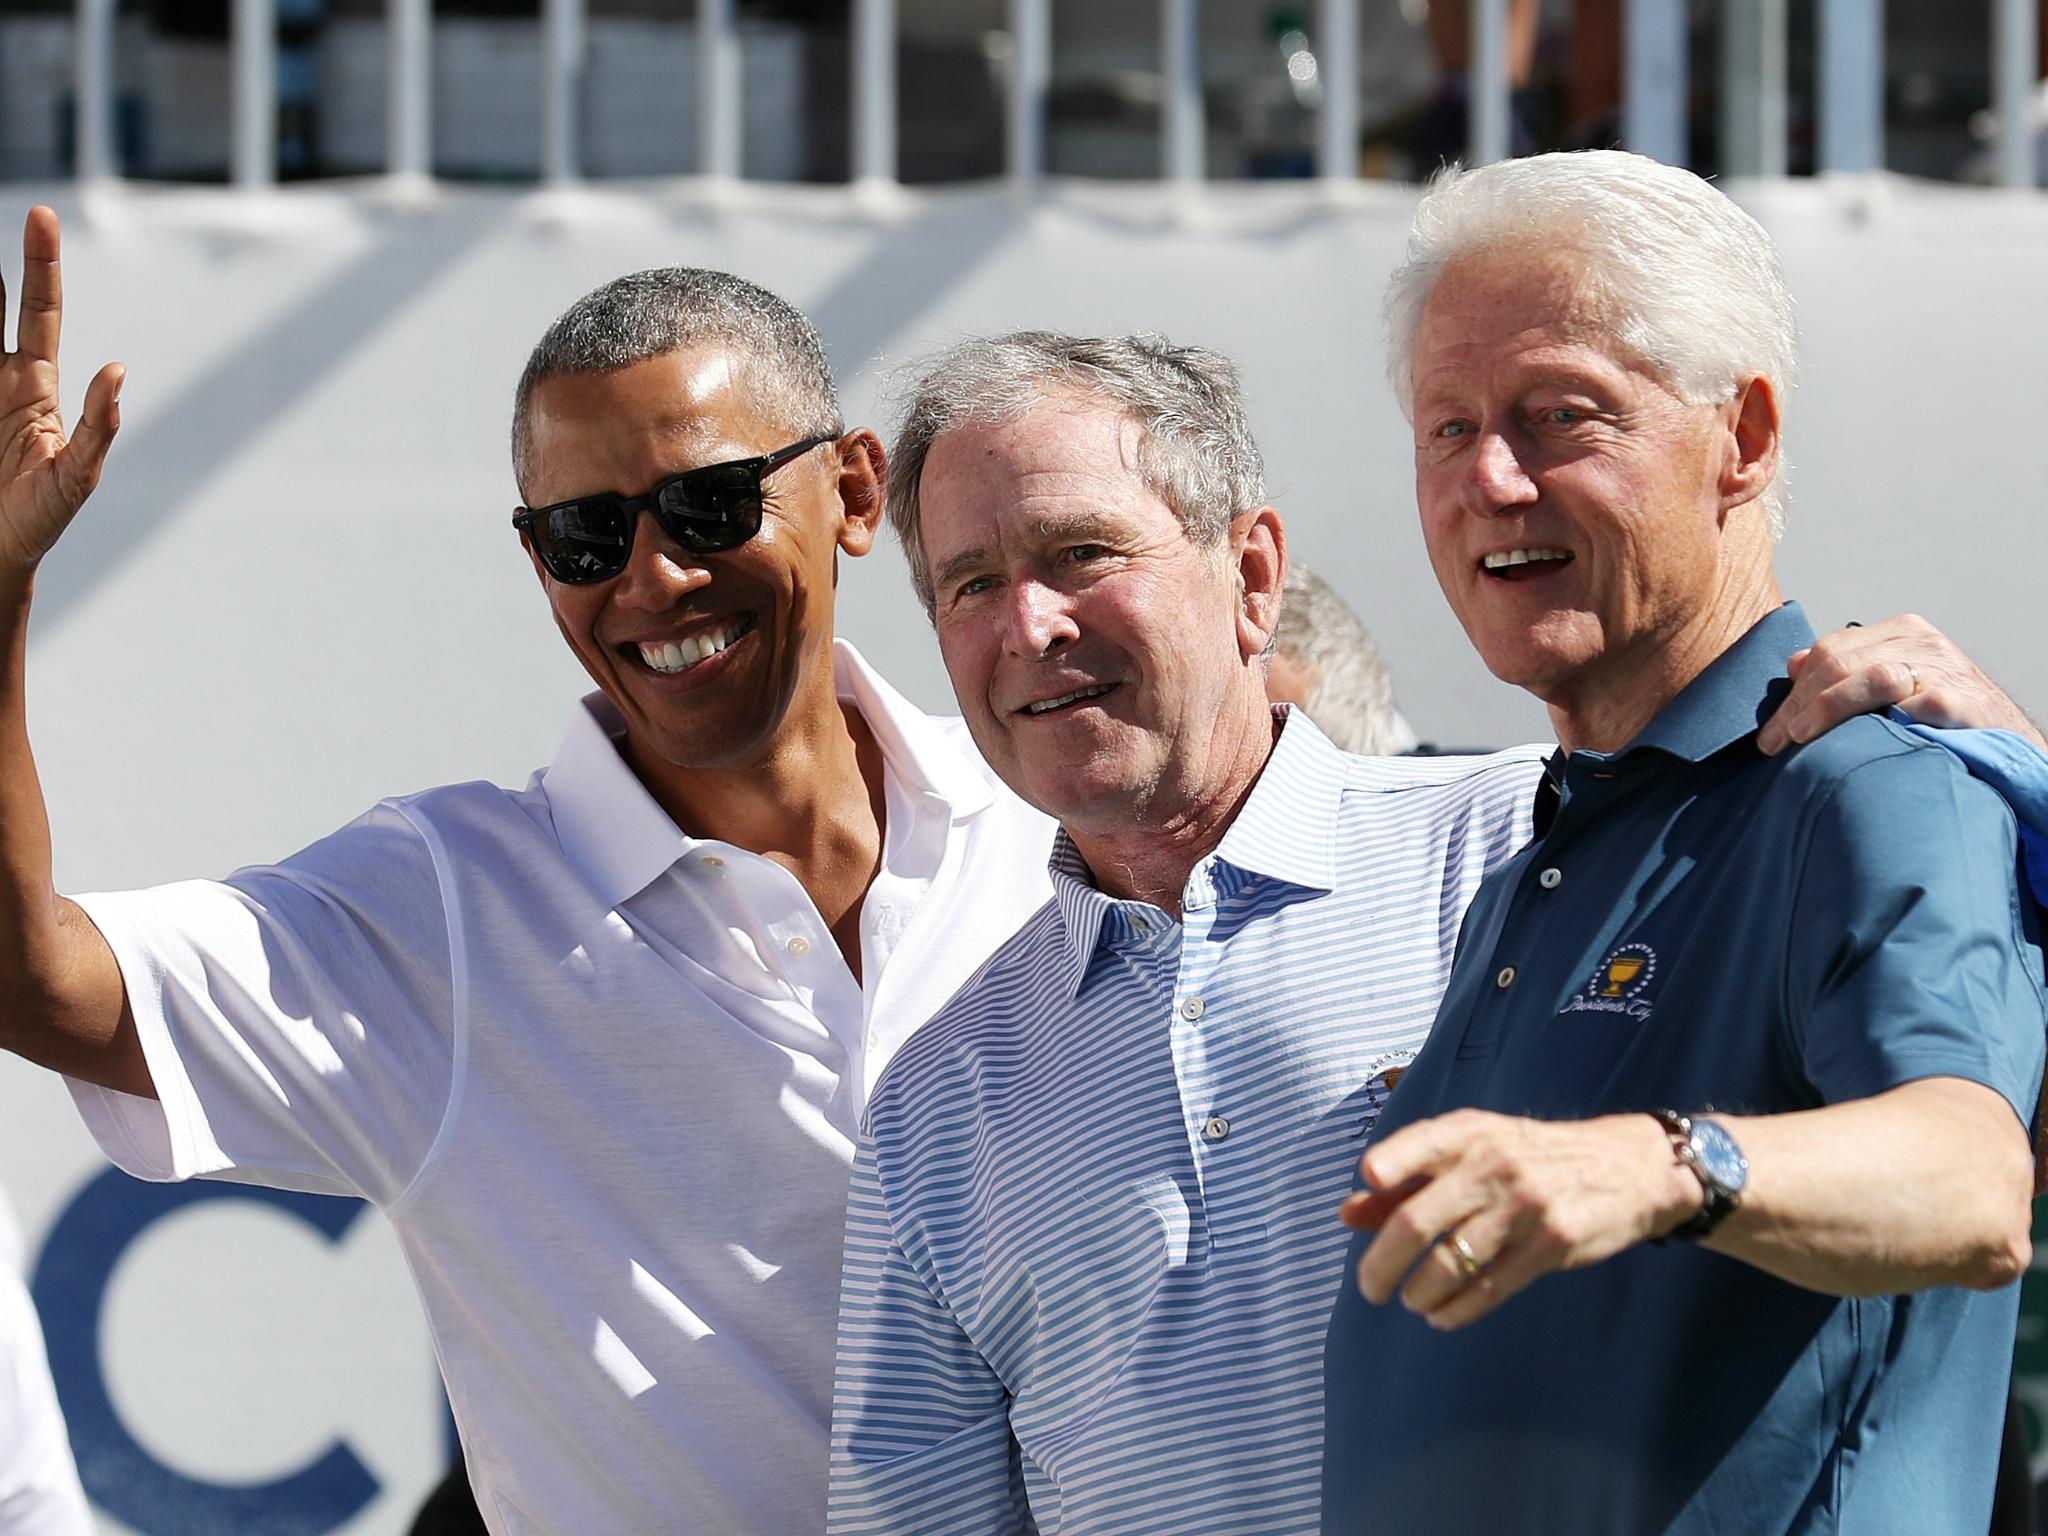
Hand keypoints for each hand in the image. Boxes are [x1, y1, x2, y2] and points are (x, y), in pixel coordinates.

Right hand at [0, 206, 121, 580]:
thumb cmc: (43, 516)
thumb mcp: (77, 475)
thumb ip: (97, 427)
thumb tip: (117, 373)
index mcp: (36, 385)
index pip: (40, 310)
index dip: (40, 265)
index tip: (41, 217)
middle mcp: (0, 377)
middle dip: (6, 259)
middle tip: (25, 211)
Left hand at [1339, 1110, 1698, 1329]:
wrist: (1631, 1168)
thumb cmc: (1533, 1158)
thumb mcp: (1476, 1151)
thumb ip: (1409, 1179)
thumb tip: (1347, 1213)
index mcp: (1471, 1133)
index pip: (1419, 1143)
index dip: (1388, 1164)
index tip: (1367, 1183)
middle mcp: (1495, 1165)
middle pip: (1418, 1221)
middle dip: (1382, 1264)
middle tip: (1369, 1288)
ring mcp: (1526, 1206)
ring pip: (1451, 1262)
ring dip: (1419, 1292)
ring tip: (1411, 1301)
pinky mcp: (1553, 1245)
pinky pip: (1491, 1288)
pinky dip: (1457, 1310)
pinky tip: (1442, 1316)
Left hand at [1758, 613, 2044, 754]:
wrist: (2006, 744)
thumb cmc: (1944, 719)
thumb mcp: (1895, 685)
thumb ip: (1848, 672)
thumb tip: (1794, 664)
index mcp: (1900, 633)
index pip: (1829, 650)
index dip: (1793, 691)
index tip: (1771, 731)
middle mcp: (1920, 643)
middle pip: (1839, 662)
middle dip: (1798, 705)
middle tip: (1774, 743)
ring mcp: (1941, 668)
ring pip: (1867, 676)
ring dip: (1824, 708)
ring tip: (1799, 738)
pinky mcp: (1958, 699)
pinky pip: (1910, 703)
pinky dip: (1877, 720)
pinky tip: (1852, 742)